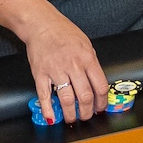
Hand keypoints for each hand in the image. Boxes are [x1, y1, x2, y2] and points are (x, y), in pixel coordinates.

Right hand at [12, 0, 108, 123]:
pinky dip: (48, 109)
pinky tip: (51, 117)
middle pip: (85, 96)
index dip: (102, 102)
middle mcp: (73, 65)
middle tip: (86, 116)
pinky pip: (45, 96)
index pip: (100, 86)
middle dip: (87, 112)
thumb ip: (91, 63)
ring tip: (72, 118)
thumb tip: (97, 84)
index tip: (100, 108)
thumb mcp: (86, 45)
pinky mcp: (40, 73)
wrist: (41, 24)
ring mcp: (56, 70)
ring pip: (67, 99)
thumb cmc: (63, 32)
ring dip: (71, 114)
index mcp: (87, 58)